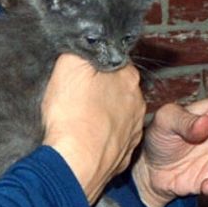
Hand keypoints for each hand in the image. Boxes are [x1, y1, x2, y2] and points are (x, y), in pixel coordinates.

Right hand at [41, 56, 145, 204]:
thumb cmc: (72, 114)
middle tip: (74, 98)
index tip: (79, 73)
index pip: (113, 61)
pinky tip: (82, 142)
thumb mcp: (70, 64)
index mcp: (128, 77)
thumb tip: (88, 42)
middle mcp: (137, 103)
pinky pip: (109, 143)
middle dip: (99, 92)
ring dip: (99, 118)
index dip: (94, 65)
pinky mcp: (122, 157)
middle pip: (116, 89)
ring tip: (76, 122)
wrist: (75, 164)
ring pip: (115, 117)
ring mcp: (132, 132)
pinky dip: (98, 141)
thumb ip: (83, 49)